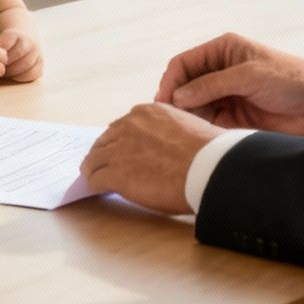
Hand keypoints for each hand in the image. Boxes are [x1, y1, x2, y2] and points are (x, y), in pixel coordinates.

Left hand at [0, 28, 43, 83]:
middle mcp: (28, 41)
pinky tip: (14, 77)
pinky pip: (35, 72)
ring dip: (14, 71)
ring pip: (27, 63)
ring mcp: (36, 52)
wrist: (22, 38)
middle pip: (17, 54)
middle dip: (6, 64)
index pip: (6, 44)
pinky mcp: (40, 62)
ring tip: (4, 74)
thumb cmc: (2, 44)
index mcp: (15, 34)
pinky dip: (24, 76)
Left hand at [80, 102, 222, 215]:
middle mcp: (129, 126)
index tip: (121, 151)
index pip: (122, 126)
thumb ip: (168, 130)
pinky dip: (94, 185)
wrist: (209, 167)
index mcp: (146, 113)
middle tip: (103, 166)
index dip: (120, 141)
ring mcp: (119, 150)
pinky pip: (95, 179)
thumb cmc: (208, 152)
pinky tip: (98, 190)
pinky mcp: (115, 174)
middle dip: (104, 154)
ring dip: (94, 170)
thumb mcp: (186, 126)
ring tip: (94, 179)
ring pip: (94, 159)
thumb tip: (168, 145)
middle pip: (104, 141)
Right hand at [154, 33, 303, 135]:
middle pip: (184, 86)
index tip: (163, 102)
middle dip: (174, 101)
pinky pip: (207, 122)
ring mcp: (225, 94)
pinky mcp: (232, 116)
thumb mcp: (249, 76)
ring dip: (185, 117)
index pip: (184, 64)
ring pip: (192, 106)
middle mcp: (220, 71)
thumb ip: (212, 85)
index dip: (170, 82)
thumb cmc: (290, 79)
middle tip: (166, 121)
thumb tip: (177, 97)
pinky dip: (199, 128)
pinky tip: (196, 136)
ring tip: (179, 131)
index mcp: (222, 51)